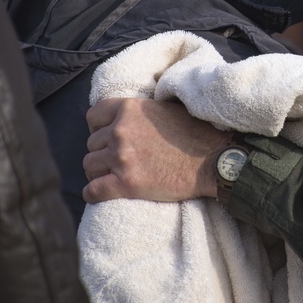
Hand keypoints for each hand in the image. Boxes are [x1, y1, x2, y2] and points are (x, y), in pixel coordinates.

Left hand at [82, 98, 229, 203]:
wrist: (213, 160)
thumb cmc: (194, 134)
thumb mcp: (163, 109)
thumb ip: (138, 113)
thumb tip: (123, 119)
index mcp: (129, 109)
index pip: (93, 116)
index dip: (98, 128)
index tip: (108, 137)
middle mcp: (121, 131)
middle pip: (92, 143)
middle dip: (103, 152)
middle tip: (120, 160)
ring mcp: (122, 157)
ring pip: (89, 165)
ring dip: (99, 172)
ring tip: (114, 176)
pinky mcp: (126, 184)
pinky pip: (92, 190)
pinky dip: (94, 193)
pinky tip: (102, 193)